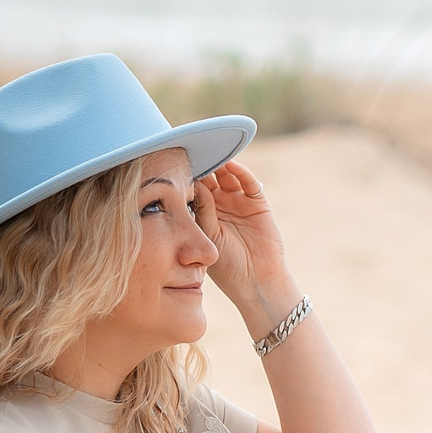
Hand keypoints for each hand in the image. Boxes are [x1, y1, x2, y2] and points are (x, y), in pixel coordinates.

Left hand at [195, 159, 294, 324]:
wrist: (256, 281)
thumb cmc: (227, 266)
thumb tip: (192, 183)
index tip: (173, 163)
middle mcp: (221, 205)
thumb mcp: (208, 235)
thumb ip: (202, 210)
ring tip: (210, 154)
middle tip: (191, 152)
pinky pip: (249, 183)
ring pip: (228, 176)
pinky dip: (241, 172)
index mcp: (204, 214)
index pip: (193, 188)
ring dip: (220, 165)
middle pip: (210, 177)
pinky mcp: (257, 203)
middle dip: (202, 165)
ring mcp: (239, 202)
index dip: (186, 176)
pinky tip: (231, 165)